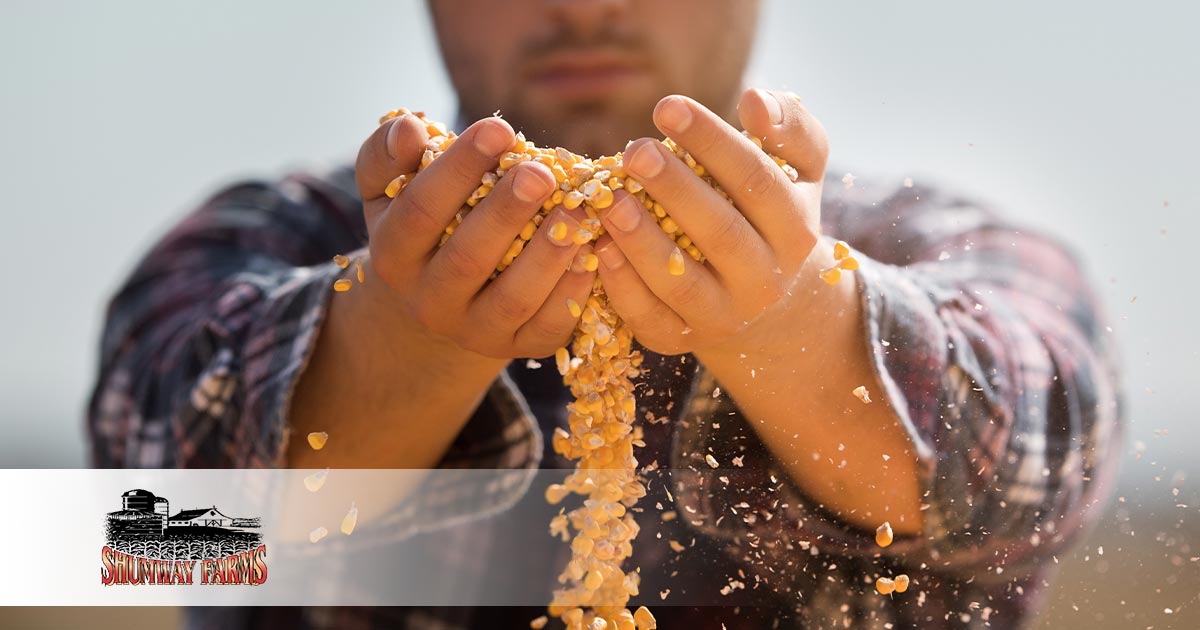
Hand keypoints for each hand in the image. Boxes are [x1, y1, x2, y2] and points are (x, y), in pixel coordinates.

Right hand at [354, 114, 595, 358]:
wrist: (440, 297)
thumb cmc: (424, 222)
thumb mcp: (392, 188)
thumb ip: (389, 154)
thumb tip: (408, 126)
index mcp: (392, 254)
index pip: (420, 210)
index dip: (459, 168)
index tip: (499, 127)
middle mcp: (428, 301)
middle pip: (467, 258)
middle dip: (507, 212)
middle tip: (542, 172)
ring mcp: (474, 331)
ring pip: (511, 298)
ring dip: (547, 254)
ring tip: (576, 210)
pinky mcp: (518, 347)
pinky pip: (547, 327)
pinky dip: (573, 291)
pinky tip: (594, 250)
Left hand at [593, 89, 829, 354]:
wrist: (762, 296)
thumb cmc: (768, 210)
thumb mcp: (796, 168)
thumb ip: (788, 127)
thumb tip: (753, 101)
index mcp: (795, 230)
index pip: (756, 180)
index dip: (711, 142)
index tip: (667, 106)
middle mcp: (764, 280)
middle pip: (719, 233)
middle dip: (674, 188)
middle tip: (634, 150)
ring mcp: (722, 317)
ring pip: (680, 282)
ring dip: (641, 239)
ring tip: (609, 198)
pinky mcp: (679, 340)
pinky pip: (647, 317)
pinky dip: (620, 285)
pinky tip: (597, 247)